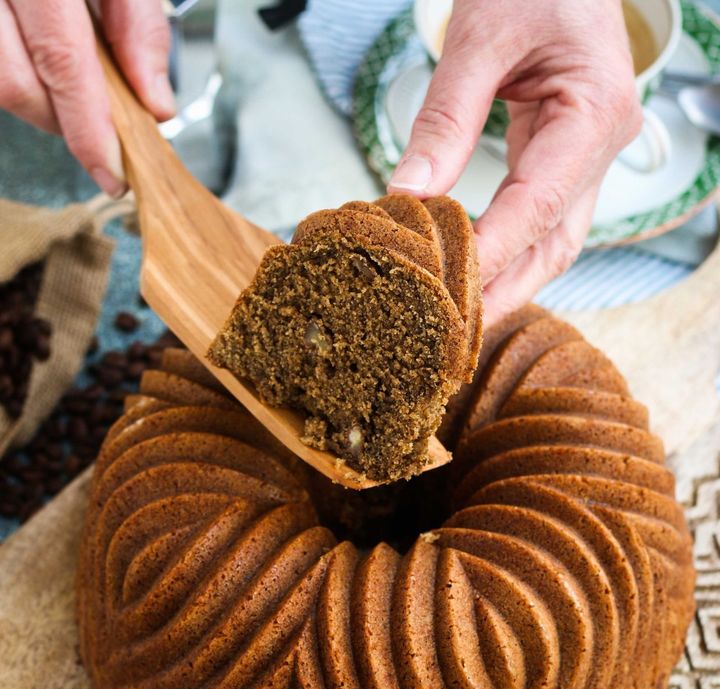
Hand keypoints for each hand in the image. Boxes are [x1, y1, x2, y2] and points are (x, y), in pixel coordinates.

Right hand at [0, 0, 173, 195]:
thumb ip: (138, 27)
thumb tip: (154, 103)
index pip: (61, 62)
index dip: (91, 129)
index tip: (115, 174)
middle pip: (14, 84)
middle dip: (64, 122)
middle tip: (104, 129)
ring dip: (41, 99)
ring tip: (79, 87)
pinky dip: (24, 76)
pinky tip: (49, 63)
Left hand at [388, 0, 641, 324]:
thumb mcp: (481, 35)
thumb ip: (446, 117)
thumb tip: (407, 194)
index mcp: (594, 114)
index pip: (536, 208)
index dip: (489, 256)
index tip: (442, 292)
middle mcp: (602, 144)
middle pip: (554, 246)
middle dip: (504, 293)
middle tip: (450, 334)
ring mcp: (589, 155)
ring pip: (552, 242)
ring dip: (507, 283)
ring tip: (456, 321)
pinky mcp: (566, 156)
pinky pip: (540, 218)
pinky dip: (505, 251)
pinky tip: (470, 274)